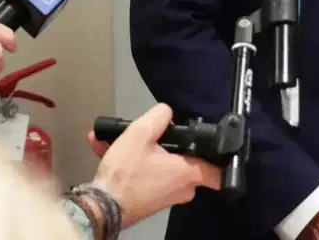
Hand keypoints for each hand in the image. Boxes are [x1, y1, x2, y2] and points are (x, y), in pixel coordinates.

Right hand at [86, 103, 221, 228]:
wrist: (99, 206)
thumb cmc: (125, 173)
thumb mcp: (140, 134)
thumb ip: (159, 117)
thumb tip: (166, 112)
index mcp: (187, 173)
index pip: (219, 173)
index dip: (218, 158)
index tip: (208, 146)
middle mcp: (181, 189)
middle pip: (184, 162)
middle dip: (166, 146)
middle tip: (150, 135)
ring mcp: (164, 197)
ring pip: (158, 166)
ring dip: (140, 151)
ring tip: (117, 137)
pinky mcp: (147, 200)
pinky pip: (143, 176)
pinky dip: (129, 163)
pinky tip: (105, 147)